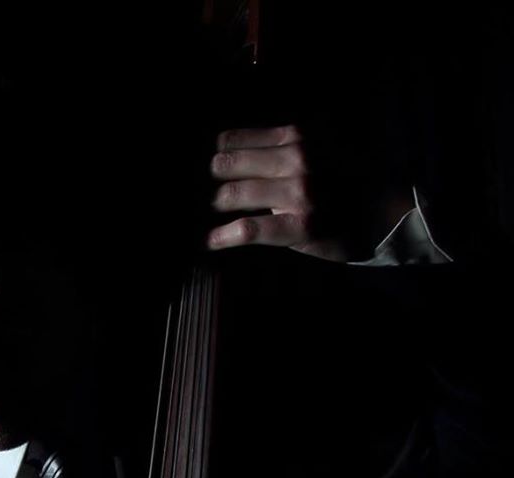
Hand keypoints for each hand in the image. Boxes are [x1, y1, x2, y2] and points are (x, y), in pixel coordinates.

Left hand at [206, 124, 412, 261]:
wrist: (386, 211)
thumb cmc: (346, 181)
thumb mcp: (316, 147)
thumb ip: (279, 147)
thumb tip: (228, 153)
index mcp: (297, 134)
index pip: (233, 140)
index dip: (211, 156)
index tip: (200, 169)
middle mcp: (296, 157)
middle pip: (226, 165)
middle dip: (206, 181)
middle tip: (193, 195)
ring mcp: (297, 192)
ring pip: (232, 194)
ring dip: (210, 207)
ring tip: (199, 215)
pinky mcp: (298, 225)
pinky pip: (248, 229)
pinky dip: (222, 237)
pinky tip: (210, 241)